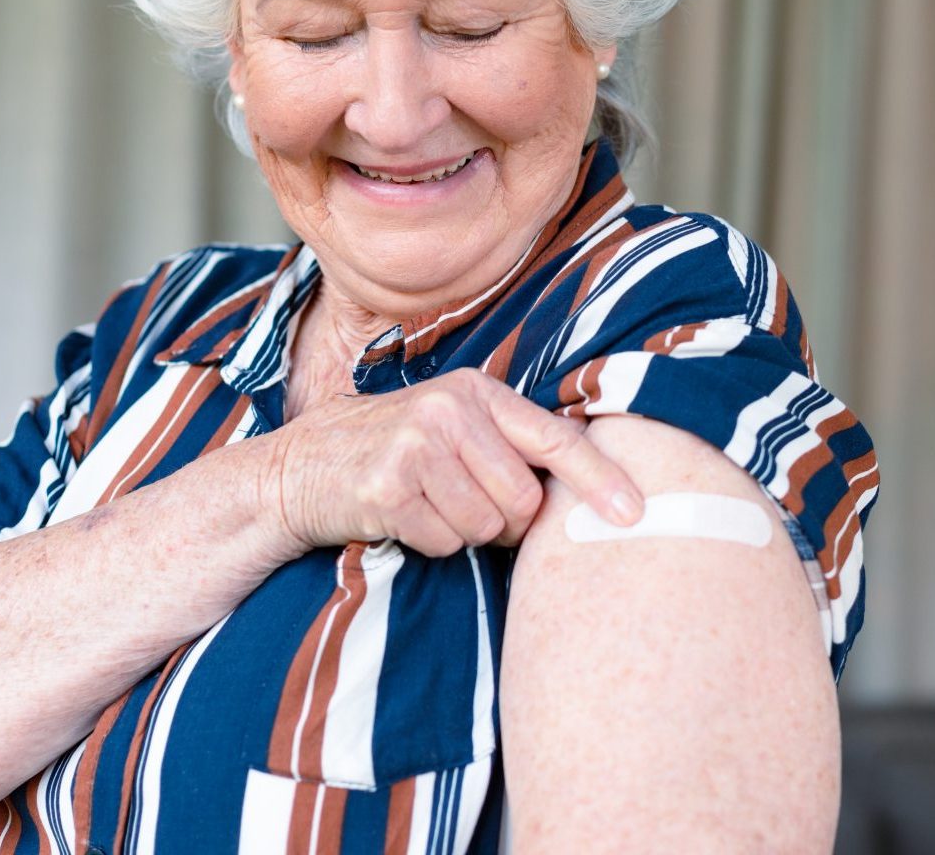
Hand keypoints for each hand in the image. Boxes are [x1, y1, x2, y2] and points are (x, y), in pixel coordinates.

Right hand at [262, 368, 643, 559]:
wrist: (300, 468)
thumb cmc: (392, 456)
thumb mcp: (452, 430)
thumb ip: (509, 448)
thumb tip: (578, 499)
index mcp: (477, 392)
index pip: (555, 438)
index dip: (600, 479)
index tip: (634, 512)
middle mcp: (450, 409)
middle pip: (524, 500)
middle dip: (505, 522)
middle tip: (464, 506)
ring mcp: (416, 445)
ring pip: (486, 526)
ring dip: (462, 532)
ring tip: (427, 506)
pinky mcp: (388, 485)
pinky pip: (444, 542)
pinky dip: (429, 543)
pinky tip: (401, 517)